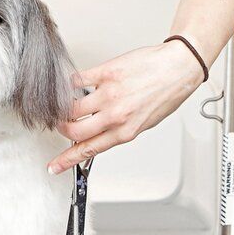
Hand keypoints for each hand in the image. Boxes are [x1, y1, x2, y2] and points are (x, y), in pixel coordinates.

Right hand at [48, 40, 205, 174]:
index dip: (67, 160)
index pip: (88, 150)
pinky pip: (77, 80)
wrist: (179, 68)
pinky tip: (73, 85)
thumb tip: (100, 134)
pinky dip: (70, 84)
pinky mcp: (106, 73)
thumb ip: (120, 130)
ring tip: (68, 104)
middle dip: (62, 131)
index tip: (54, 166)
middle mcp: (116, 115)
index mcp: (125, 132)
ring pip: (71, 108)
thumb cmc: (166, 94)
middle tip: (61, 126)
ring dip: (64, 108)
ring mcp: (109, 94)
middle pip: (73, 131)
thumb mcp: (145, 123)